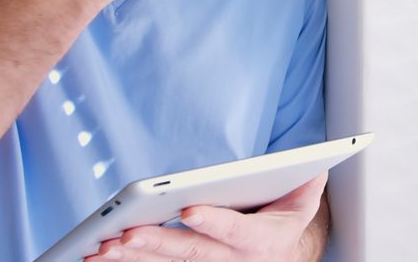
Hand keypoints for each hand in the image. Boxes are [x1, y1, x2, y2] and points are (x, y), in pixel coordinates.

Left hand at [84, 172, 328, 261]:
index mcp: (261, 240)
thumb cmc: (287, 218)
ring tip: (102, 248)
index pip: (236, 232)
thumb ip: (309, 183)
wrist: (283, 252)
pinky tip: (100, 254)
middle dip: (157, 245)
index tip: (189, 211)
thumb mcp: (306, 199)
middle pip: (191, 253)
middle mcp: (232, 260)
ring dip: (133, 257)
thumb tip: (317, 165)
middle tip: (126, 236)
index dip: (214, 222)